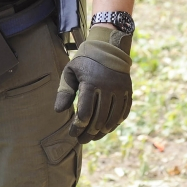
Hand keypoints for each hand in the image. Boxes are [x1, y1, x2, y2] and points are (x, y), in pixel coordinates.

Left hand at [53, 26, 131, 143]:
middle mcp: (107, 88)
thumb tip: (58, 111)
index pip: (85, 114)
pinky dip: (114, 124)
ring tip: (93, 137)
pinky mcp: (128, 92)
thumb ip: (64, 91)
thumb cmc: (84, 61)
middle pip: (98, 120)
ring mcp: (119, 90)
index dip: (78, 128)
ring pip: (111, 120)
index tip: (72, 133)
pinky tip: (106, 129)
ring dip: (101, 133)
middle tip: (81, 140)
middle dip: (88, 134)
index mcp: (90, 83)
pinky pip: (123, 113)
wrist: (108, 47)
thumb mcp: (70, 72)